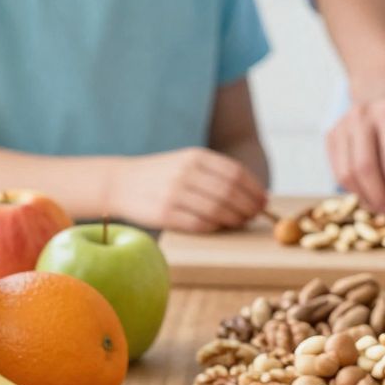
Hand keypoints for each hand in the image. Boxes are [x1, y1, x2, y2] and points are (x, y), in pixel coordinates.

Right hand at [113, 148, 266, 232]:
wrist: (121, 183)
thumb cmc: (163, 175)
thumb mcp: (187, 162)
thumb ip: (217, 173)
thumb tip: (254, 194)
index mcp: (195, 157)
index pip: (235, 173)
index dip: (254, 189)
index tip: (263, 201)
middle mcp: (185, 173)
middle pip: (229, 192)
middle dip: (248, 207)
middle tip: (254, 215)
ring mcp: (174, 194)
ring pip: (216, 210)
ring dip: (234, 219)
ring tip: (239, 222)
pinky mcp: (164, 214)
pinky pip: (199, 224)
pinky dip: (214, 227)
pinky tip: (218, 227)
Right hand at [327, 68, 384, 215]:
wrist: (381, 85)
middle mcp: (361, 117)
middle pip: (365, 168)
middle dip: (380, 199)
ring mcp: (342, 126)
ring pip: (348, 174)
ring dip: (366, 198)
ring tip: (383, 207)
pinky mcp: (331, 137)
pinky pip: (339, 172)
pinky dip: (354, 189)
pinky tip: (370, 193)